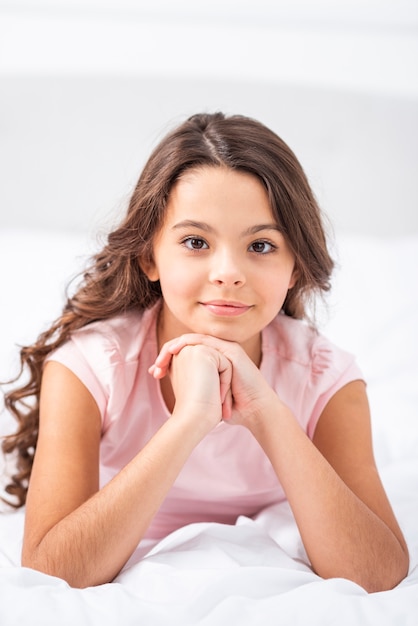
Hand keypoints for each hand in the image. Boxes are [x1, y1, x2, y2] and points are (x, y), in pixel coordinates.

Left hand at [150, 334, 280, 429]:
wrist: (254, 412)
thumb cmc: (233, 409)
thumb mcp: (208, 397)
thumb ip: (195, 390)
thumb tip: (177, 395)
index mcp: (213, 361)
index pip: (186, 353)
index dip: (168, 360)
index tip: (155, 374)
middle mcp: (219, 352)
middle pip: (187, 344)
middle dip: (167, 353)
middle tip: (155, 368)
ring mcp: (226, 350)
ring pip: (194, 340)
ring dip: (174, 347)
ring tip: (161, 359)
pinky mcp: (231, 351)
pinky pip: (206, 341)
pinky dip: (189, 343)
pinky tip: (176, 350)